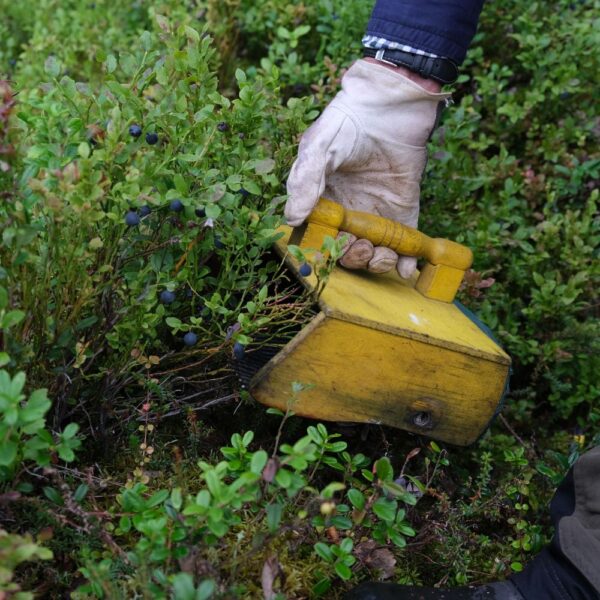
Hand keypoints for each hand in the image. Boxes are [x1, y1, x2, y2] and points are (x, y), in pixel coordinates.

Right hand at [285, 59, 449, 277]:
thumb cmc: (348, 121)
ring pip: (374, 253)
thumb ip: (305, 181)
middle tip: (360, 247)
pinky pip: (404, 244)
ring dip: (377, 263)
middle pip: (347, 251)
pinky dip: (407, 263)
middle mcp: (348, 213)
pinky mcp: (403, 213)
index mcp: (323, 202)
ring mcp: (376, 214)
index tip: (330, 247)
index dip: (323, 249)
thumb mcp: (319, 147)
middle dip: (353, 257)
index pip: (319, 236)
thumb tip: (293, 218)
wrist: (391, 103)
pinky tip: (407, 267)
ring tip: (382, 254)